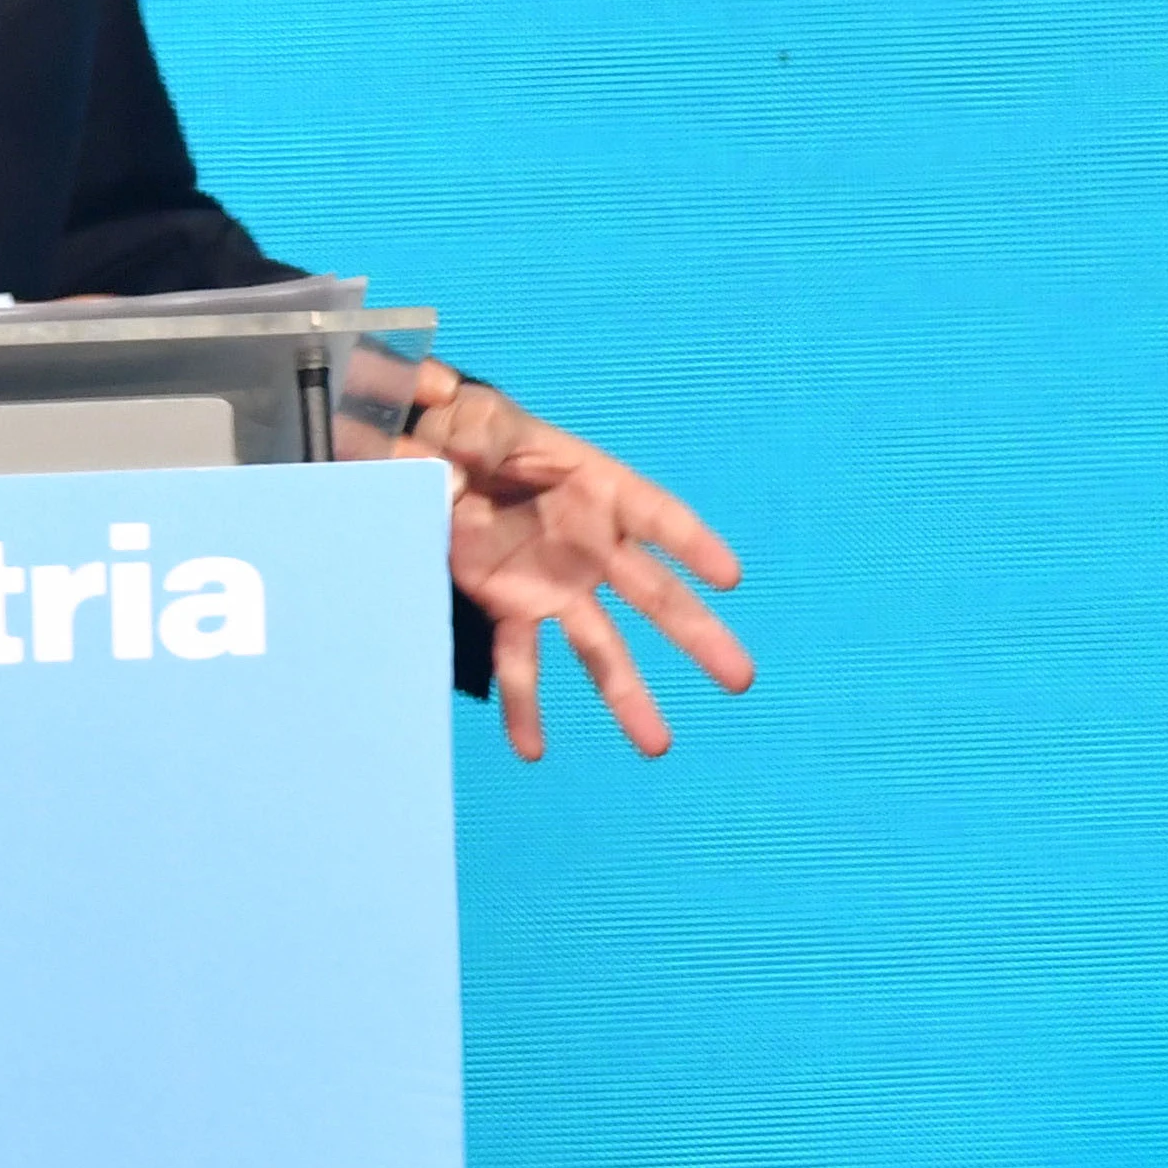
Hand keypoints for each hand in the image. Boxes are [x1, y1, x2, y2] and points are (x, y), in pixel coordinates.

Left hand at [393, 369, 749, 762]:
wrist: (426, 452)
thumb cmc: (464, 424)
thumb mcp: (472, 419)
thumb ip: (472, 445)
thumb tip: (452, 479)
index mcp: (594, 485)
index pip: (655, 516)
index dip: (691, 545)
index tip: (729, 577)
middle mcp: (588, 543)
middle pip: (654, 594)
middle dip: (697, 635)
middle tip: (741, 679)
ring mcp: (554, 582)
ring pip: (600, 644)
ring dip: (627, 695)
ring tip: (659, 745)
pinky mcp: (512, 607)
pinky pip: (520, 661)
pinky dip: (524, 703)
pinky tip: (531, 748)